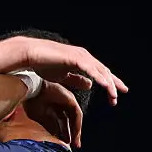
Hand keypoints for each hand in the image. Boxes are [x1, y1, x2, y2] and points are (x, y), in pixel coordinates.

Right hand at [2, 36, 128, 104]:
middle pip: (104, 71)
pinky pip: (91, 69)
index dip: (109, 82)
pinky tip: (105, 85)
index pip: (100, 72)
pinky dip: (99, 77)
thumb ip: (77, 80)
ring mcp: (80, 56)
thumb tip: (89, 85)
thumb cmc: (44, 64)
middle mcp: (84, 57)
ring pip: (100, 70)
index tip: (116, 93)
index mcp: (82, 61)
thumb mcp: (64, 76)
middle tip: (120, 94)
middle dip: (113, 83)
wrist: (31, 55)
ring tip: (114, 95)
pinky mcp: (75, 58)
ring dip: (108, 83)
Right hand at [24, 81, 83, 146]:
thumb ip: (49, 126)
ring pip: (75, 119)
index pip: (62, 122)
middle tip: (73, 146)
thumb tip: (55, 136)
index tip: (64, 143)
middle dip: (71, 134)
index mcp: (53, 107)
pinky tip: (75, 134)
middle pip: (69, 121)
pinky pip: (77, 115)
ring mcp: (67, 100)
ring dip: (76, 131)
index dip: (63, 133)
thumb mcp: (41, 117)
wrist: (30, 89)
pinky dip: (77, 125)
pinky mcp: (70, 99)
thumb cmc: (32, 101)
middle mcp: (61, 103)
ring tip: (75, 143)